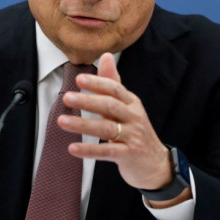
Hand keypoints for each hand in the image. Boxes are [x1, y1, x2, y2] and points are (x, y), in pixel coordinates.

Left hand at [61, 53, 173, 191]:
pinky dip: (89, 150)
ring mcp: (133, 137)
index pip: (115, 89)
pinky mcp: (129, 155)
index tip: (79, 79)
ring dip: (83, 125)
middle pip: (110, 106)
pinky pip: (107, 152)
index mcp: (131, 103)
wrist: (156, 164)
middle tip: (67, 98)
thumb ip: (113, 83)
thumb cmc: (136, 131)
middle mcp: (134, 117)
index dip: (97, 83)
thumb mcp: (127, 106)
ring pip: (106, 128)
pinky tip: (73, 148)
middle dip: (88, 101)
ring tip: (62, 122)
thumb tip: (105, 55)